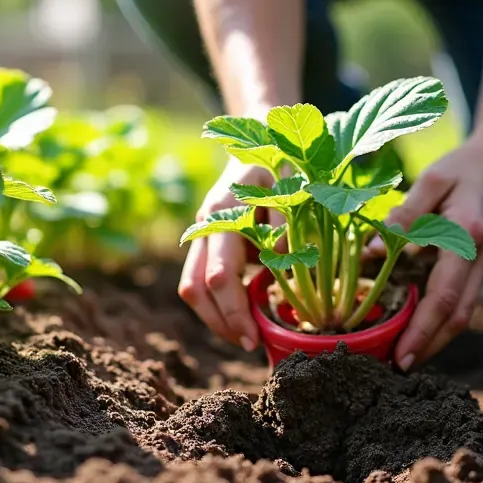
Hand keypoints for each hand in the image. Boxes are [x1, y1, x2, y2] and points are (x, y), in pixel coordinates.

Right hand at [179, 160, 273, 350]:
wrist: (260, 136)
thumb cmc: (283, 162)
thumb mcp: (292, 184)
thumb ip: (286, 223)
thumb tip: (280, 265)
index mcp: (222, 213)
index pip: (219, 277)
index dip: (235, 312)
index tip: (256, 337)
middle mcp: (204, 225)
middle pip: (195, 288)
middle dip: (221, 323)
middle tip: (251, 345)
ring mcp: (201, 233)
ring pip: (191, 287)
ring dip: (214, 317)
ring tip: (245, 336)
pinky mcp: (207, 241)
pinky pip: (200, 280)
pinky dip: (217, 304)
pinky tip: (242, 316)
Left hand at [388, 135, 482, 369]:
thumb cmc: (461, 168)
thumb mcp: (431, 181)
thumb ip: (405, 216)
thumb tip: (372, 251)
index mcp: (468, 238)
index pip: (445, 296)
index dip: (422, 331)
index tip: (401, 356)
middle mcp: (482, 258)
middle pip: (458, 317)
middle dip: (429, 347)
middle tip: (396, 369)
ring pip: (463, 314)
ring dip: (436, 340)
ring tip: (403, 358)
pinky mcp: (482, 267)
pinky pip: (463, 301)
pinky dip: (442, 321)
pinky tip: (418, 330)